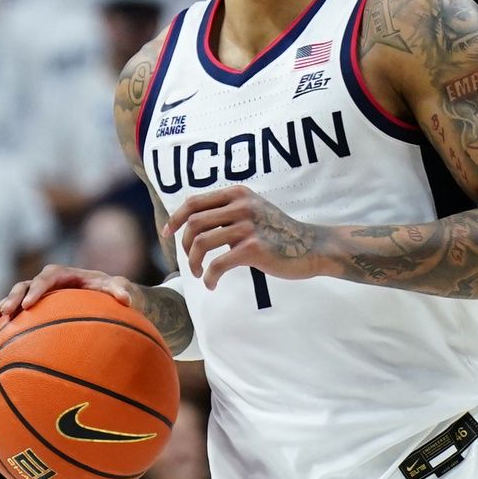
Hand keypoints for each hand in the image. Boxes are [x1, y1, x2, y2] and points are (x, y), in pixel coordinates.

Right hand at [0, 264, 138, 331]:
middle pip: (23, 286)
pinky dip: (1, 324)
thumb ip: (120, 290)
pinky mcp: (31, 308)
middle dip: (12, 299)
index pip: (46, 277)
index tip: (29, 304)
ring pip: (11, 300)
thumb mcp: (119, 288)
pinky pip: (12, 315)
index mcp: (62, 274)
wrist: (103, 296)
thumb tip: (126, 299)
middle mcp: (45, 282)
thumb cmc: (111, 291)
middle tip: (7, 314)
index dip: (36, 289)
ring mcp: (35, 295)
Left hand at [164, 185, 322, 289]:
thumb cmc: (277, 233)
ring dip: (193, 262)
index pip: (193, 202)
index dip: (175, 219)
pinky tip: (211, 284)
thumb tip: (192, 221)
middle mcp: (241, 206)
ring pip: (202, 243)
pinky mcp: (254, 249)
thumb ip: (227, 210)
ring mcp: (248, 226)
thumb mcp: (252, 210)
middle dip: (184, 245)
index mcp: (237, 194)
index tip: (167, 234)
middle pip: (194, 223)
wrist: (310, 247)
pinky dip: (209, 277)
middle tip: (190, 260)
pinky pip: (218, 264)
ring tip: (199, 273)